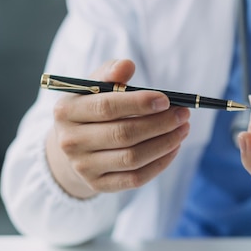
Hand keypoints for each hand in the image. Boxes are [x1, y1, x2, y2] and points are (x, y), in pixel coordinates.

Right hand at [45, 59, 190, 198]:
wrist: (71, 145)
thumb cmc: (90, 108)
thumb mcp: (94, 86)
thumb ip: (110, 73)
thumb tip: (127, 65)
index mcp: (67, 111)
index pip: (106, 107)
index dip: (139, 103)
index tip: (166, 100)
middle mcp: (70, 142)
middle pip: (123, 134)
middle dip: (160, 124)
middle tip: (183, 114)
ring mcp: (83, 167)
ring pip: (132, 158)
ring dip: (165, 143)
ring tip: (183, 129)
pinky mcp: (98, 185)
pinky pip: (135, 178)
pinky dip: (160, 164)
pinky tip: (174, 148)